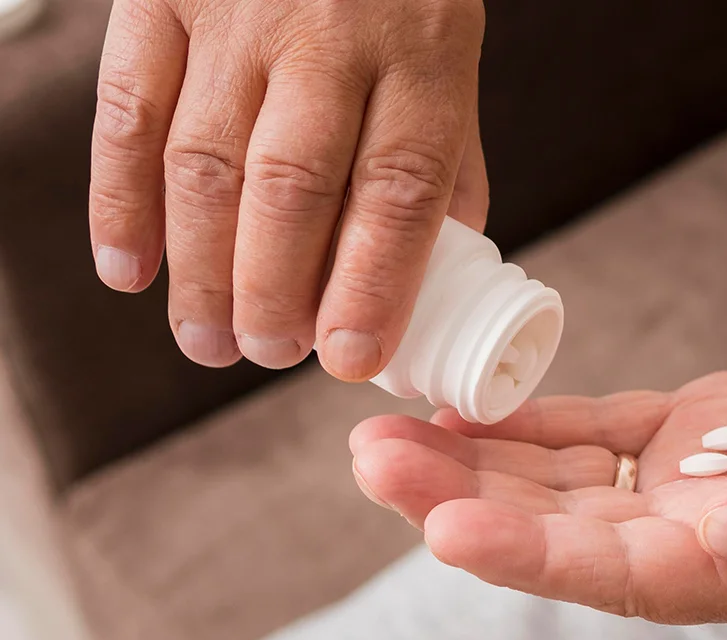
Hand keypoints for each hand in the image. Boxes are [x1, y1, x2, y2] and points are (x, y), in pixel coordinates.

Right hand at [89, 0, 487, 379]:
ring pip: (205, 164)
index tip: (349, 358)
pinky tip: (130, 270)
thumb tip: (433, 276)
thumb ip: (443, 162)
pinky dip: (119, 201)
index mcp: (422, 56)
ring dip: (200, 268)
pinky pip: (127, 111)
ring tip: (207, 339)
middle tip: (265, 352)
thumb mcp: (448, 60)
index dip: (371, 284)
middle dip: (272, 291)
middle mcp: (328, 35)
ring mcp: (237, 14)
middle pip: (290, 188)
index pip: (398, 189)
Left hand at [349, 323, 726, 624]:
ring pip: (556, 479)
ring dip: (472, 458)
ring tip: (384, 432)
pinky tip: (462, 404)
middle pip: (559, 529)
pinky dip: (526, 418)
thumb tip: (723, 530)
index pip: (620, 575)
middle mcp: (697, 535)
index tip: (449, 526)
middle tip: (374, 463)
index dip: (533, 555)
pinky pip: (591, 427)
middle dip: (463, 499)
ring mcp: (684, 480)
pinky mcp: (687, 426)